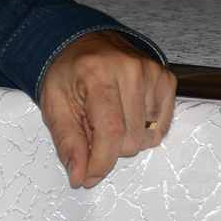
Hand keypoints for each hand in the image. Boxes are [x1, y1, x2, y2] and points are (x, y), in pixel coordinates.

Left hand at [38, 30, 175, 188]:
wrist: (82, 42)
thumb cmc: (67, 76)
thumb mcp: (54, 106)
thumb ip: (68, 143)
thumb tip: (80, 178)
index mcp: (96, 73)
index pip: (110, 132)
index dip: (100, 163)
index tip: (87, 178)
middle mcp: (130, 69)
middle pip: (130, 140)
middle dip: (108, 147)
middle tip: (92, 129)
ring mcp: (153, 72)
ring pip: (147, 137)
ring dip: (125, 138)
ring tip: (108, 116)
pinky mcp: (167, 78)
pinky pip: (161, 127)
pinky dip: (143, 129)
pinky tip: (126, 113)